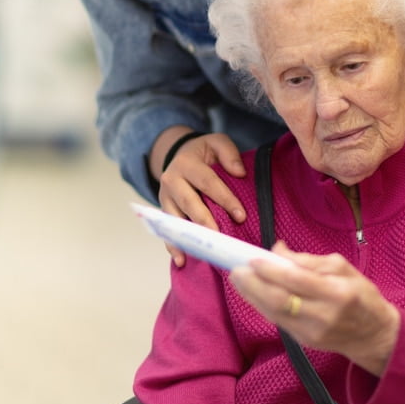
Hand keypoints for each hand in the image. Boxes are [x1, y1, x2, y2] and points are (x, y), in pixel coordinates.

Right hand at [153, 131, 247, 265]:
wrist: (178, 155)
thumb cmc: (203, 152)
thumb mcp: (216, 142)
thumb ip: (228, 153)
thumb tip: (239, 172)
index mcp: (186, 163)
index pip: (208, 182)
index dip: (224, 199)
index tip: (241, 215)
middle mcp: (171, 180)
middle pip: (190, 203)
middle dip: (206, 221)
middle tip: (220, 237)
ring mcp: (164, 197)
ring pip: (176, 219)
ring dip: (189, 236)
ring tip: (202, 252)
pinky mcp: (163, 211)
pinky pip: (167, 230)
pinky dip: (173, 246)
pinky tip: (182, 260)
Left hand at [231, 242, 400, 376]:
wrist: (373, 335)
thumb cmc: (361, 295)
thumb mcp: (343, 268)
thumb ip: (309, 260)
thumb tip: (278, 250)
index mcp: (336, 292)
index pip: (296, 280)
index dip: (271, 270)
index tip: (253, 258)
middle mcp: (323, 314)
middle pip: (279, 300)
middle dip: (253, 284)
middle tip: (236, 269)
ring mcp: (311, 331)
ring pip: (273, 313)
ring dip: (252, 295)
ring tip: (239, 279)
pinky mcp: (303, 341)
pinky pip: (277, 320)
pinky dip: (262, 305)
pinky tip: (254, 293)